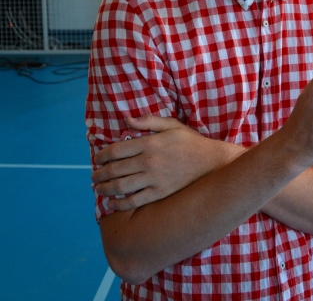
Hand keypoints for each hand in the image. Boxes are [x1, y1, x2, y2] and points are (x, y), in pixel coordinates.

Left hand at [92, 115, 243, 210]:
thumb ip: (148, 121)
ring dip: (105, 189)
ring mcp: (154, 179)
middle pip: (115, 170)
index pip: (116, 150)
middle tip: (93, 177)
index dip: (101, 156)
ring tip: (98, 189)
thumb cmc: (190, 141)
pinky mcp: (159, 193)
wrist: (210, 162)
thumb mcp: (171, 125)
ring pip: (121, 187)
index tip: (96, 159)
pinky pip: (135, 201)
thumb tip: (126, 119)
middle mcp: (149, 162)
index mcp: (149, 143)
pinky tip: (113, 203)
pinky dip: (120, 204)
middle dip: (99, 174)